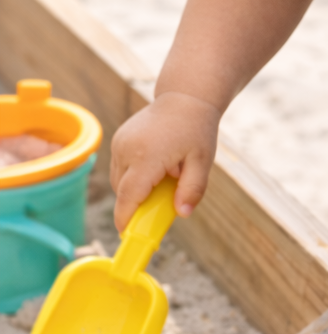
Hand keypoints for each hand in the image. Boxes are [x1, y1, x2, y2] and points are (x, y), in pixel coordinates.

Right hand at [110, 92, 220, 231]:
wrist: (185, 98)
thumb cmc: (196, 130)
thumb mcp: (202, 161)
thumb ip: (193, 189)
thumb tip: (183, 214)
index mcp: (147, 155)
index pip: (129, 195)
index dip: (125, 218)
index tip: (126, 235)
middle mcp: (127, 149)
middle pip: (123, 191)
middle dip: (136, 204)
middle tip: (158, 207)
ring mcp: (120, 142)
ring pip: (119, 180)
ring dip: (135, 188)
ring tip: (164, 176)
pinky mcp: (118, 139)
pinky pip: (120, 168)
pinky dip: (133, 175)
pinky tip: (156, 166)